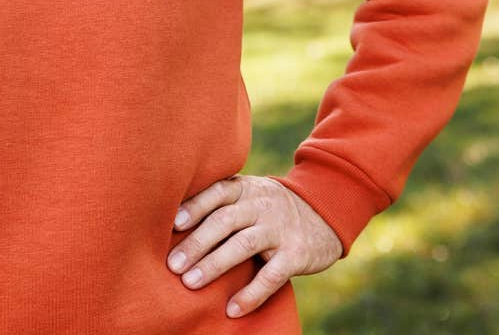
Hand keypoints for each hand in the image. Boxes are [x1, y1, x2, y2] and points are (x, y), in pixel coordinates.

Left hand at [167, 174, 342, 317]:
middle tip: (172, 265)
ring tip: (190, 283)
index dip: (195, 207)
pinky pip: (272, 275)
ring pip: (244, 245)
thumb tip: (172, 225)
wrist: (326, 214)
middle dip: (197, 243)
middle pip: (225, 220)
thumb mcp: (251, 196)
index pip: (218, 192)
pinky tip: (232, 309)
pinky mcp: (297, 254)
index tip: (173, 225)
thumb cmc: (272, 209)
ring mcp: (281, 229)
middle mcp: (263, 205)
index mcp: (247, 189)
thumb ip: (222, 204)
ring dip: (214, 264)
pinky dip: (251, 294)